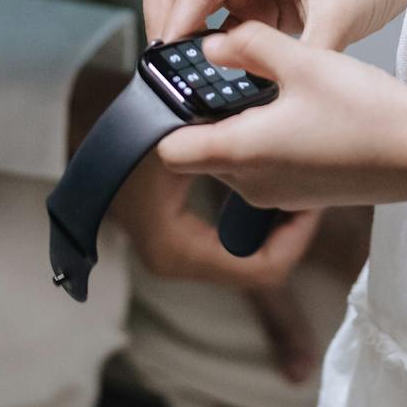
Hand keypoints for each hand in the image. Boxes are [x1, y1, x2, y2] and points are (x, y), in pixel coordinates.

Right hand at [107, 152, 323, 290]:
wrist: (94, 137)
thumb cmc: (128, 137)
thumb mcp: (176, 140)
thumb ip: (217, 149)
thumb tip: (270, 148)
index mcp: (179, 252)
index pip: (264, 268)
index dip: (298, 236)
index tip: (312, 198)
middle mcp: (179, 263)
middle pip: (262, 267)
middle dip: (292, 230)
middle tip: (310, 189)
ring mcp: (180, 256)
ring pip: (251, 257)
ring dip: (277, 226)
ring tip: (295, 186)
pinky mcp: (182, 244)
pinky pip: (235, 246)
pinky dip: (257, 222)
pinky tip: (269, 189)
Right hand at [142, 0, 406, 53]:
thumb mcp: (339, 19)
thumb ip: (299, 56)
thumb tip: (265, 96)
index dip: (178, 21)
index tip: (170, 62)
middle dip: (160, 13)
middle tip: (167, 63)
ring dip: (177, 25)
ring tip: (185, 71)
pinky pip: (209, 10)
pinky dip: (202, 36)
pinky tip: (214, 69)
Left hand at [155, 23, 406, 211]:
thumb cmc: (367, 110)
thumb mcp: (303, 59)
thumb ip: (248, 45)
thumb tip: (212, 44)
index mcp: (241, 152)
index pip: (168, 149)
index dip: (170, 115)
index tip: (186, 80)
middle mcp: (250, 184)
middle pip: (198, 153)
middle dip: (205, 116)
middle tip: (230, 70)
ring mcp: (276, 195)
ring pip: (231, 160)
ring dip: (238, 126)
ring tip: (270, 84)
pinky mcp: (301, 194)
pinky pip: (263, 168)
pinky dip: (266, 140)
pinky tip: (298, 107)